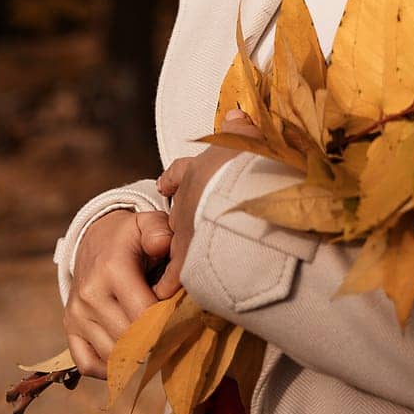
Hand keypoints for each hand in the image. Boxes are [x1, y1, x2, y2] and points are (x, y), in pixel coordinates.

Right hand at [64, 207, 174, 378]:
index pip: (143, 314)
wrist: (94, 241)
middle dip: (155, 341)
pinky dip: (109, 369)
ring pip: (112, 356)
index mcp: (112, 270)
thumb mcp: (147, 224)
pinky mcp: (70, 329)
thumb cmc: (130, 238)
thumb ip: (160, 232)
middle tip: (172, 336)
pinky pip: (88, 365)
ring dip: (136, 356)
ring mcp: (77, 315)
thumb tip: (163, 246)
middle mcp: (90, 295)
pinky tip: (128, 357)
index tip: (180, 318)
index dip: (166, 322)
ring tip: (153, 344)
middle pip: (130, 339)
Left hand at [150, 111, 260, 299]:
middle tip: (183, 230)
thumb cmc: (247, 167)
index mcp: (199, 173)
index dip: (175, 178)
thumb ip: (240, 131)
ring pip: (175, 246)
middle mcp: (185, 203)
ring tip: (179, 268)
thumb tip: (233, 114)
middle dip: (181, 221)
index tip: (165, 183)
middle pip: (176, 213)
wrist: (235, 196)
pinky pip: (174, 280)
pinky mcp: (187, 262)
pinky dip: (172, 289)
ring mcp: (184, 233)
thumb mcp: (247, 142)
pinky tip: (170, 299)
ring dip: (179, 255)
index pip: (181, 173)